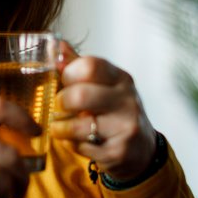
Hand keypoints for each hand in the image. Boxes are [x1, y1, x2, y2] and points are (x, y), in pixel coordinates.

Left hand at [49, 41, 157, 181]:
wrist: (141, 148)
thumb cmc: (114, 111)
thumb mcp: (104, 85)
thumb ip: (79, 66)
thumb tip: (56, 45)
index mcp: (121, 79)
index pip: (90, 66)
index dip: (68, 73)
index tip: (64, 80)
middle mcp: (127, 100)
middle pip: (80, 95)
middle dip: (61, 102)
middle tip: (59, 106)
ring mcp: (125, 127)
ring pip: (77, 126)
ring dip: (60, 127)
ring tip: (60, 126)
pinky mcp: (118, 152)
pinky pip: (81, 147)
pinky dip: (72, 145)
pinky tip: (78, 141)